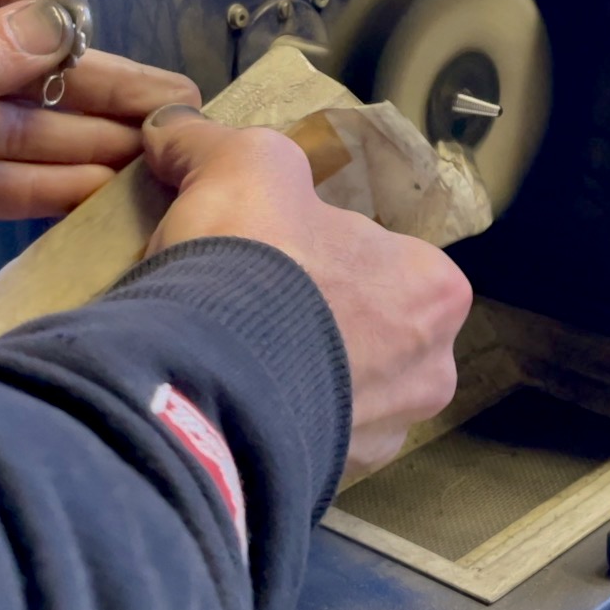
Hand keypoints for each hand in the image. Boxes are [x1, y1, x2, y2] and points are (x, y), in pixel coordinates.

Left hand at [0, 0, 198, 254]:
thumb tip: (63, 29)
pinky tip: (89, 200)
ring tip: (154, 167)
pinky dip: (30, 193)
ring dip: (78, 148)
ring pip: (10, 129)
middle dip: (98, 90)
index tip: (114, 54)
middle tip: (177, 117)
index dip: (65, 14)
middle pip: (24, 63)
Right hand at [142, 105, 469, 476]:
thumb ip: (212, 142)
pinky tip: (222, 397)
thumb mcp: (240, 164)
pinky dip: (266, 418)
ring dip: (289, 372)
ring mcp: (380, 437)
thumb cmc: (257, 266)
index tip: (277, 249)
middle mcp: (428, 372)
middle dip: (312, 317)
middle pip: (365, 329)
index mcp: (435, 292)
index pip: (386, 258)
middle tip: (247, 301)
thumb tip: (173, 129)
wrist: (205, 385)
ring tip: (227, 351)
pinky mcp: (325, 480)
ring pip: (334, 389)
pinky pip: (297, 436)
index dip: (324, 246)